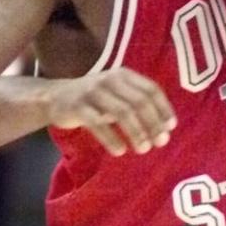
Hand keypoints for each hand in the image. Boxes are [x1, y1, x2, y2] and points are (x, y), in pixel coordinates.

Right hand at [45, 67, 175, 155]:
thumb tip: (165, 128)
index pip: (151, 89)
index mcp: (124, 75)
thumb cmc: (95, 99)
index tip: (171, 127)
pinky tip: (120, 151)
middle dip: (153, 123)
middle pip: (139, 101)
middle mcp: (110, 79)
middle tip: (160, 142)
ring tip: (144, 149)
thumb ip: (138, 105)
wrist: (55, 97)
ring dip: (136, 132)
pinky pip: (98, 124)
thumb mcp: (117, 94)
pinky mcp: (78, 107)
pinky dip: (111, 139)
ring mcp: (93, 92)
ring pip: (122, 112)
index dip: (163, 108)